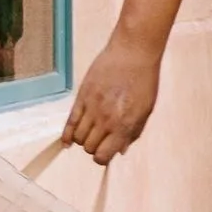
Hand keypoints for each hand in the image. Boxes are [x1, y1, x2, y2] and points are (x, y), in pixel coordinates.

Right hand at [62, 35, 161, 160]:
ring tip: (88, 133)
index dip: (102, 158)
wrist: (134, 53)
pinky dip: (66, 134)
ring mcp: (92, 108)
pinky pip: (70, 121)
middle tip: (98, 139)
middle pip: (89, 147)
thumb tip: (121, 150)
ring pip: (78, 136)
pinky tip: (67, 140)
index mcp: (124, 126)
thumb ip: (133, 132)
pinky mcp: (82, 96)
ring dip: (81, 139)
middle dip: (93, 147)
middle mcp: (106, 121)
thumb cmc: (144, 80)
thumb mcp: (145, 111)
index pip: (103, 156)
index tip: (104, 154)